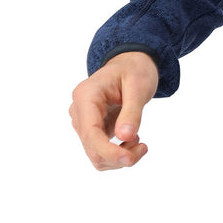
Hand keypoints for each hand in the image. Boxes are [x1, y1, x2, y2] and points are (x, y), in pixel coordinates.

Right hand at [69, 51, 158, 170]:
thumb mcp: (139, 86)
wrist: (131, 63)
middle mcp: (79, 110)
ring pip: (95, 154)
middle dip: (118, 156)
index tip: (130, 159)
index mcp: (86, 95)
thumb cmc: (136, 70)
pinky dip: (116, 153)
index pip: (90, 133)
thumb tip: (125, 138)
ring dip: (118, 157)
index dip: (108, 151)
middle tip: (144, 148)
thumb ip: (132, 111)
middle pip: (92, 147)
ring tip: (139, 142)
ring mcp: (83, 121)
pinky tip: (131, 138)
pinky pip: (99, 150)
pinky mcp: (90, 129)